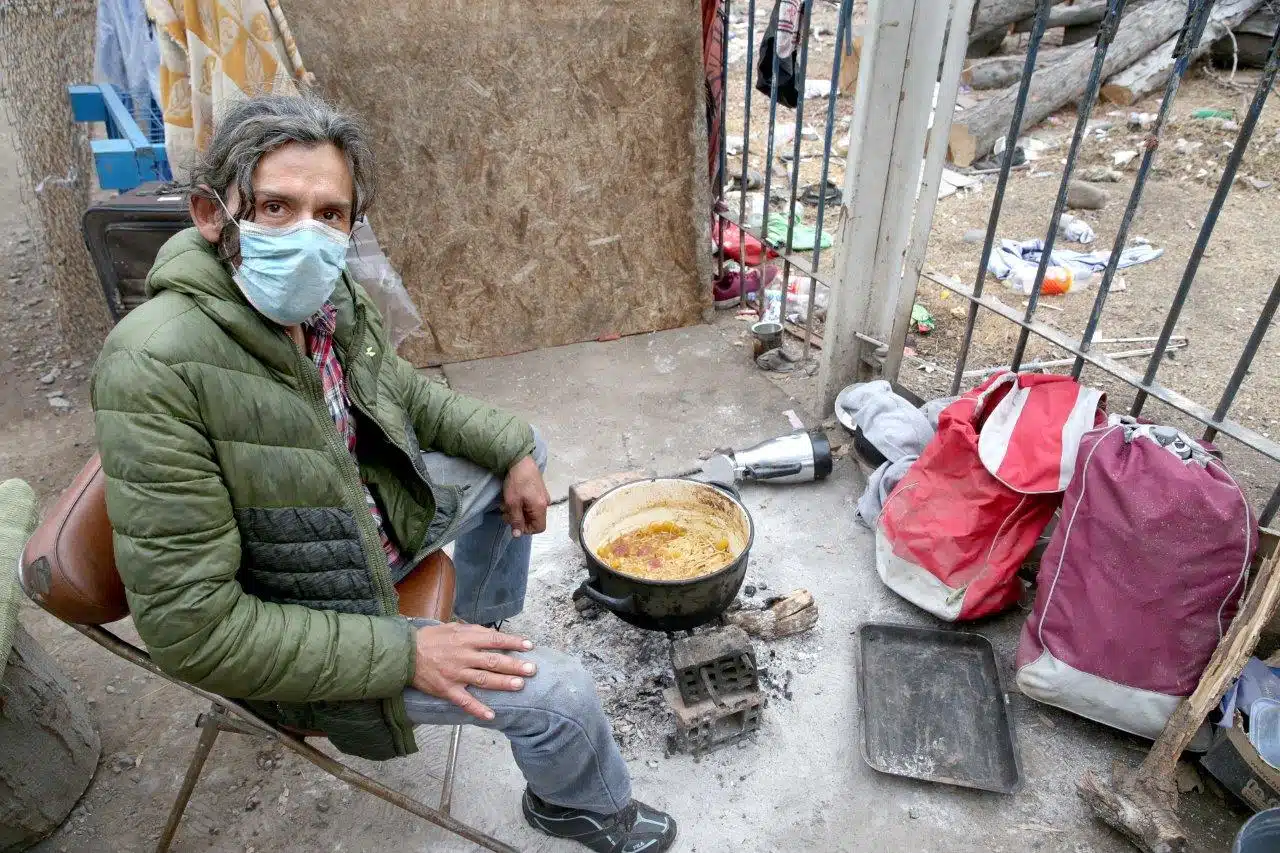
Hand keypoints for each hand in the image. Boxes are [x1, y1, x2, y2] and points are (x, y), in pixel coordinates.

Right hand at [412, 623, 536, 719]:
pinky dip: (478, 709)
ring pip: (483, 680)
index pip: (494, 639)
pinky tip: (491, 716)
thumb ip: (473, 631)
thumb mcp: (452, 628)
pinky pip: (465, 701)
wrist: (404, 654)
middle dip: (514, 665)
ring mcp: (456, 674)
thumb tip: (492, 634)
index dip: (513, 642)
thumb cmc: (430, 639)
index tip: (529, 645)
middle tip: (532, 669)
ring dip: (502, 683)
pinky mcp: (447, 690)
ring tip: (520, 686)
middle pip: (493, 661)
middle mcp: (463, 656)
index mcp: (466, 639)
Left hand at [502, 455, 549, 537]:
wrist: (520, 460)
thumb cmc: (517, 482)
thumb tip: (517, 535)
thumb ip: (516, 520)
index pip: (538, 528)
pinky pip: (531, 503)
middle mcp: (545, 503)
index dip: (525, 529)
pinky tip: (512, 497)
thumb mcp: (512, 503)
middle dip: (518, 519)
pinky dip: (521, 503)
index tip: (513, 522)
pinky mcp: (538, 490)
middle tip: (505, 512)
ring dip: (517, 510)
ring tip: (506, 503)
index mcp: (541, 508)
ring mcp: (543, 496)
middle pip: (533, 520)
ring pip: (530, 511)